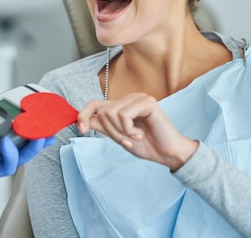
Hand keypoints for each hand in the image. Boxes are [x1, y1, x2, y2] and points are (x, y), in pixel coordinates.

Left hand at [78, 92, 197, 170]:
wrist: (167, 153)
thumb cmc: (147, 145)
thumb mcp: (119, 136)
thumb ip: (104, 127)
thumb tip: (85, 121)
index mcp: (122, 105)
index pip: (95, 104)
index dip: (84, 115)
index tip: (82, 130)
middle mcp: (129, 99)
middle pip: (102, 112)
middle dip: (111, 132)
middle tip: (126, 140)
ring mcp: (138, 98)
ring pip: (111, 113)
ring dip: (120, 132)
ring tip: (134, 137)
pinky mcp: (146, 101)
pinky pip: (124, 115)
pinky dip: (129, 129)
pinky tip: (140, 133)